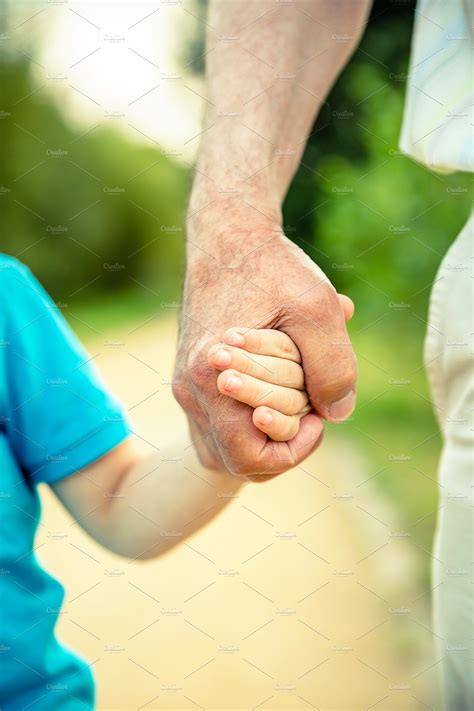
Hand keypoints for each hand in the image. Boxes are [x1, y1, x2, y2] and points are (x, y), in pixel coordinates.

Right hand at [173, 215, 356, 477]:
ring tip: (291, 407)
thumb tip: (336, 415)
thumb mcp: (318, 307)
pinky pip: (215, 428)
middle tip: (308, 408)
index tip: (319, 415)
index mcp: (211, 376)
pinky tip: (271, 398)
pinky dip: (246, 426)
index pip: (249, 456)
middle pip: (235, 461)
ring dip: (262, 440)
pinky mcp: (189, 379)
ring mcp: (186, 387)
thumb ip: (333, 367)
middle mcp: (189, 389)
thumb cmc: (273, 267)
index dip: (294, 449)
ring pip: (221, 450)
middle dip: (282, 444)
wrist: (228, 237)